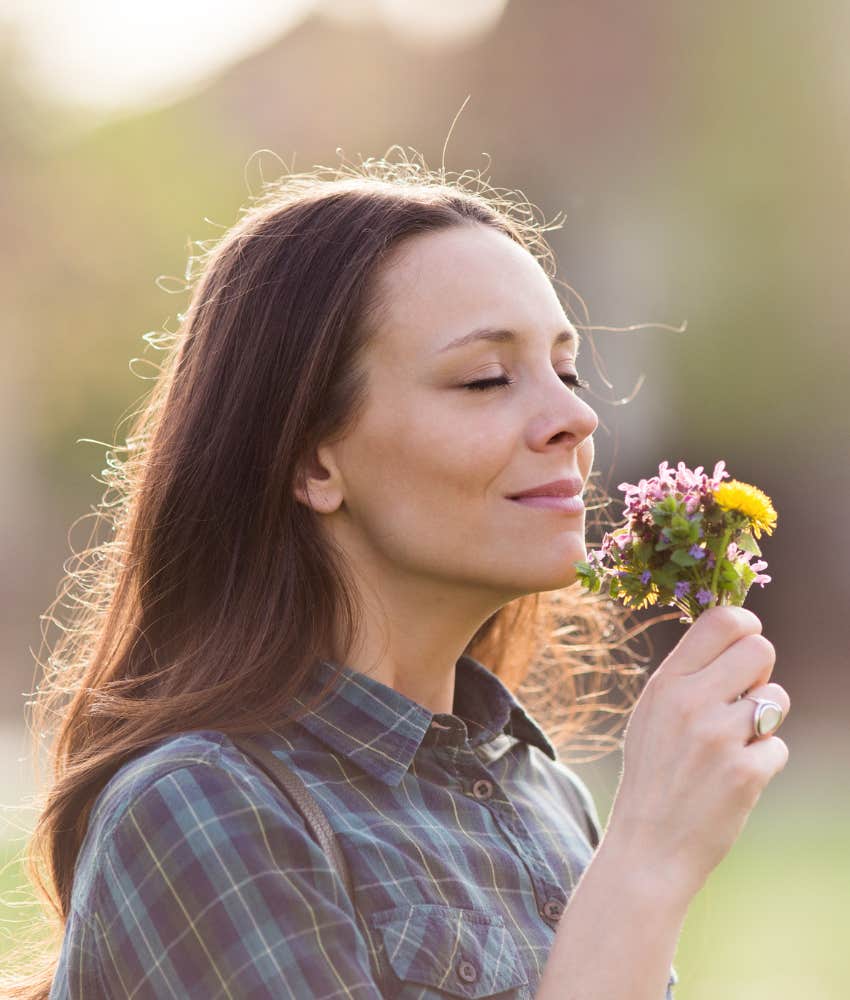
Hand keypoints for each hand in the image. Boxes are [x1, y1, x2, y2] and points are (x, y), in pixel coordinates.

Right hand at [602, 606, 790, 903]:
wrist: (648, 846)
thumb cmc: (654, 774)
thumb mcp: (652, 713)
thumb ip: (688, 676)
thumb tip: (735, 634)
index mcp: (665, 683)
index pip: (719, 621)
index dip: (744, 623)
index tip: (745, 639)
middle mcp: (691, 702)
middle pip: (760, 649)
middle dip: (760, 671)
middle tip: (742, 696)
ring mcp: (719, 737)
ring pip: (777, 697)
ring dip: (765, 719)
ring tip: (734, 741)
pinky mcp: (746, 772)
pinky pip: (779, 746)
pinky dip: (763, 761)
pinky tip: (735, 778)